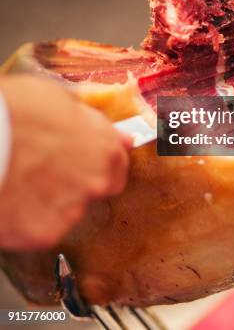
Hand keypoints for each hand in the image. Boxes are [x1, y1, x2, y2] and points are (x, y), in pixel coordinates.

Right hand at [0, 75, 131, 249]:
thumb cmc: (15, 112)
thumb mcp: (59, 98)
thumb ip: (89, 122)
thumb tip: (106, 129)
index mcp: (105, 147)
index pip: (118, 163)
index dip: (99, 159)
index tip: (87, 157)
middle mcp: (96, 182)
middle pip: (96, 188)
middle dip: (78, 180)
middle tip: (48, 167)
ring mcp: (71, 211)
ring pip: (67, 209)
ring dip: (52, 199)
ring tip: (24, 179)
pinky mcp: (44, 234)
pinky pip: (42, 228)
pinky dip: (30, 219)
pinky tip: (15, 197)